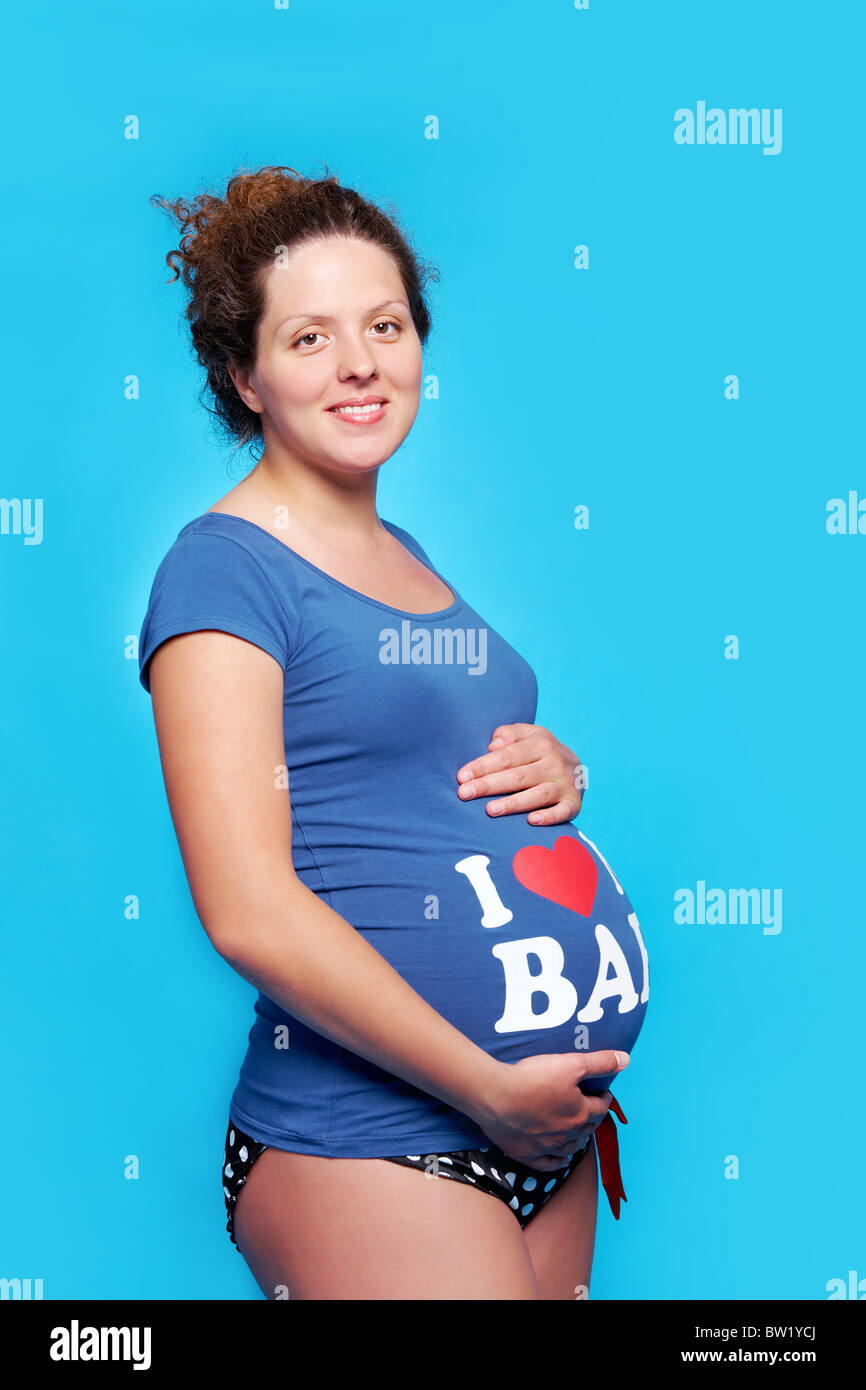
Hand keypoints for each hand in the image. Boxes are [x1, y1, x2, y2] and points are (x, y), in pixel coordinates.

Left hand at [456, 723, 585, 825]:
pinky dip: (550, 817)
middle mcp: (555, 762)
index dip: (483, 766)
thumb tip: (493, 745)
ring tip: (490, 810)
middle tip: (465, 794)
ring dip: (514, 803)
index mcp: (541, 743)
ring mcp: (566, 784)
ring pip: (538, 794)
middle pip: (518, 776)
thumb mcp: (526, 735)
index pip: (506, 756)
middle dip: (489, 785)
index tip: (462, 777)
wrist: (576, 767)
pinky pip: (563, 811)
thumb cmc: (538, 752)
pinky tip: (531, 821)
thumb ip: (508, 734)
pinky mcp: (574, 803)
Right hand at [466, 1050, 627, 1168]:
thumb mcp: (571, 1063)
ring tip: (580, 1131)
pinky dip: (558, 1161)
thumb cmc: (532, 1077)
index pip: (600, 1107)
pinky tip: (562, 1159)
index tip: (603, 1092)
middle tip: (592, 1109)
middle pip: (587, 1128)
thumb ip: (600, 1062)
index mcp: (579, 1112)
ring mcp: (547, 1146)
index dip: (604, 1098)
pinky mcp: (527, 1154)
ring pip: (571, 1147)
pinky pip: (548, 1164)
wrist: (495, 1095)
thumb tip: (626, 1059)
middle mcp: (567, 1133)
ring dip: (579, 1139)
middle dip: (593, 1118)